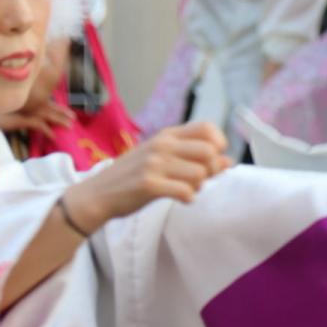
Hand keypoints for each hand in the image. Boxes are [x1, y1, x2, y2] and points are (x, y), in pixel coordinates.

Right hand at [0, 99, 74, 139]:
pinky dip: (46, 130)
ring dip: (58, 119)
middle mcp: (25, 102)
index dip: (53, 105)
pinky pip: (37, 124)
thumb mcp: (4, 111)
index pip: (42, 101)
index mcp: (23, 99)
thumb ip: (17, 112)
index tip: (63, 109)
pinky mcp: (19, 119)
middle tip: (73, 116)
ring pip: (46, 114)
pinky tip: (53, 136)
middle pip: (47, 106)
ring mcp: (22, 110)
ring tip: (70, 126)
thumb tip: (24, 115)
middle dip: (61, 111)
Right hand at [62, 121, 232, 234]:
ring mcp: (154, 164)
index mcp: (167, 135)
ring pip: (200, 174)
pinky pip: (185, 191)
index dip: (218, 142)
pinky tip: (180, 198)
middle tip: (199, 179)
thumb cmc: (133, 176)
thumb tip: (228, 161)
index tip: (213, 157)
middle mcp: (162, 145)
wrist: (97, 194)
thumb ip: (194, 157)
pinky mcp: (148, 184)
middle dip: (211, 169)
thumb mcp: (163, 158)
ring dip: (199, 186)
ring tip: (186, 189)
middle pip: (209, 152)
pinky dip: (188, 197)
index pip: (207, 127)